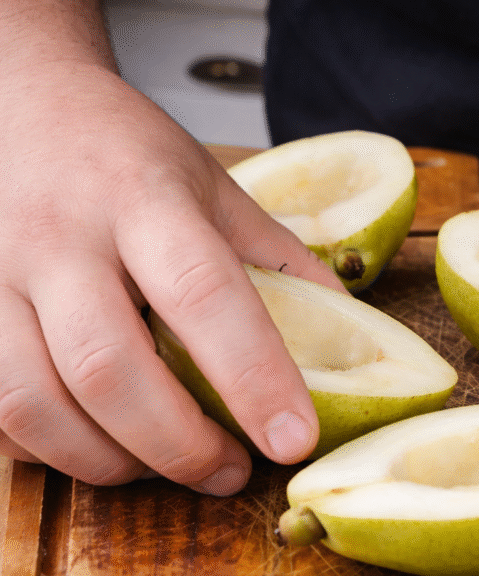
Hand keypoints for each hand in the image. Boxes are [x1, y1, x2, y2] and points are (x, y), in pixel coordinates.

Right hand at [0, 60, 346, 495]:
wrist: (17, 103)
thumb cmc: (126, 156)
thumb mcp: (213, 187)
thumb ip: (276, 260)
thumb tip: (349, 337)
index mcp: (142, 198)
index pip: (203, 293)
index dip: (252, 376)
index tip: (293, 439)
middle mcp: (58, 236)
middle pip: (107, 367)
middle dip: (178, 444)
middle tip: (230, 472)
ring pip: (34, 402)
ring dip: (111, 461)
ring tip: (170, 466)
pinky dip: (52, 449)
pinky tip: (102, 445)